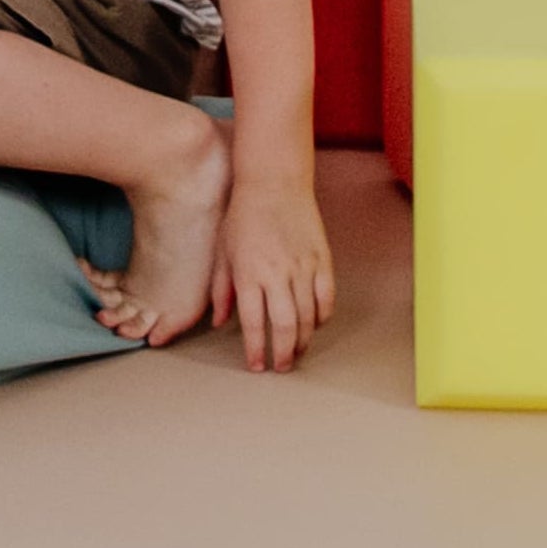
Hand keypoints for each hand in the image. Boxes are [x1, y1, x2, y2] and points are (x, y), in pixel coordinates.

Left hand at [210, 172, 334, 374]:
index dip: (256, 349)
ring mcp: (303, 266)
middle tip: (281, 367)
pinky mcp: (322, 258)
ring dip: (302, 340)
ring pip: (308, 317)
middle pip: (285, 326)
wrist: (273, 181)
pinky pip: (327, 297)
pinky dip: (323, 316)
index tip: (257, 365)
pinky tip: (314, 324)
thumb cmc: (243, 214)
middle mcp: (277, 273)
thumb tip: (219, 322)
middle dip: (283, 353)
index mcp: (249, 272)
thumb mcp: (223, 250)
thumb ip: (221, 289)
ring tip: (296, 351)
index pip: (253, 323)